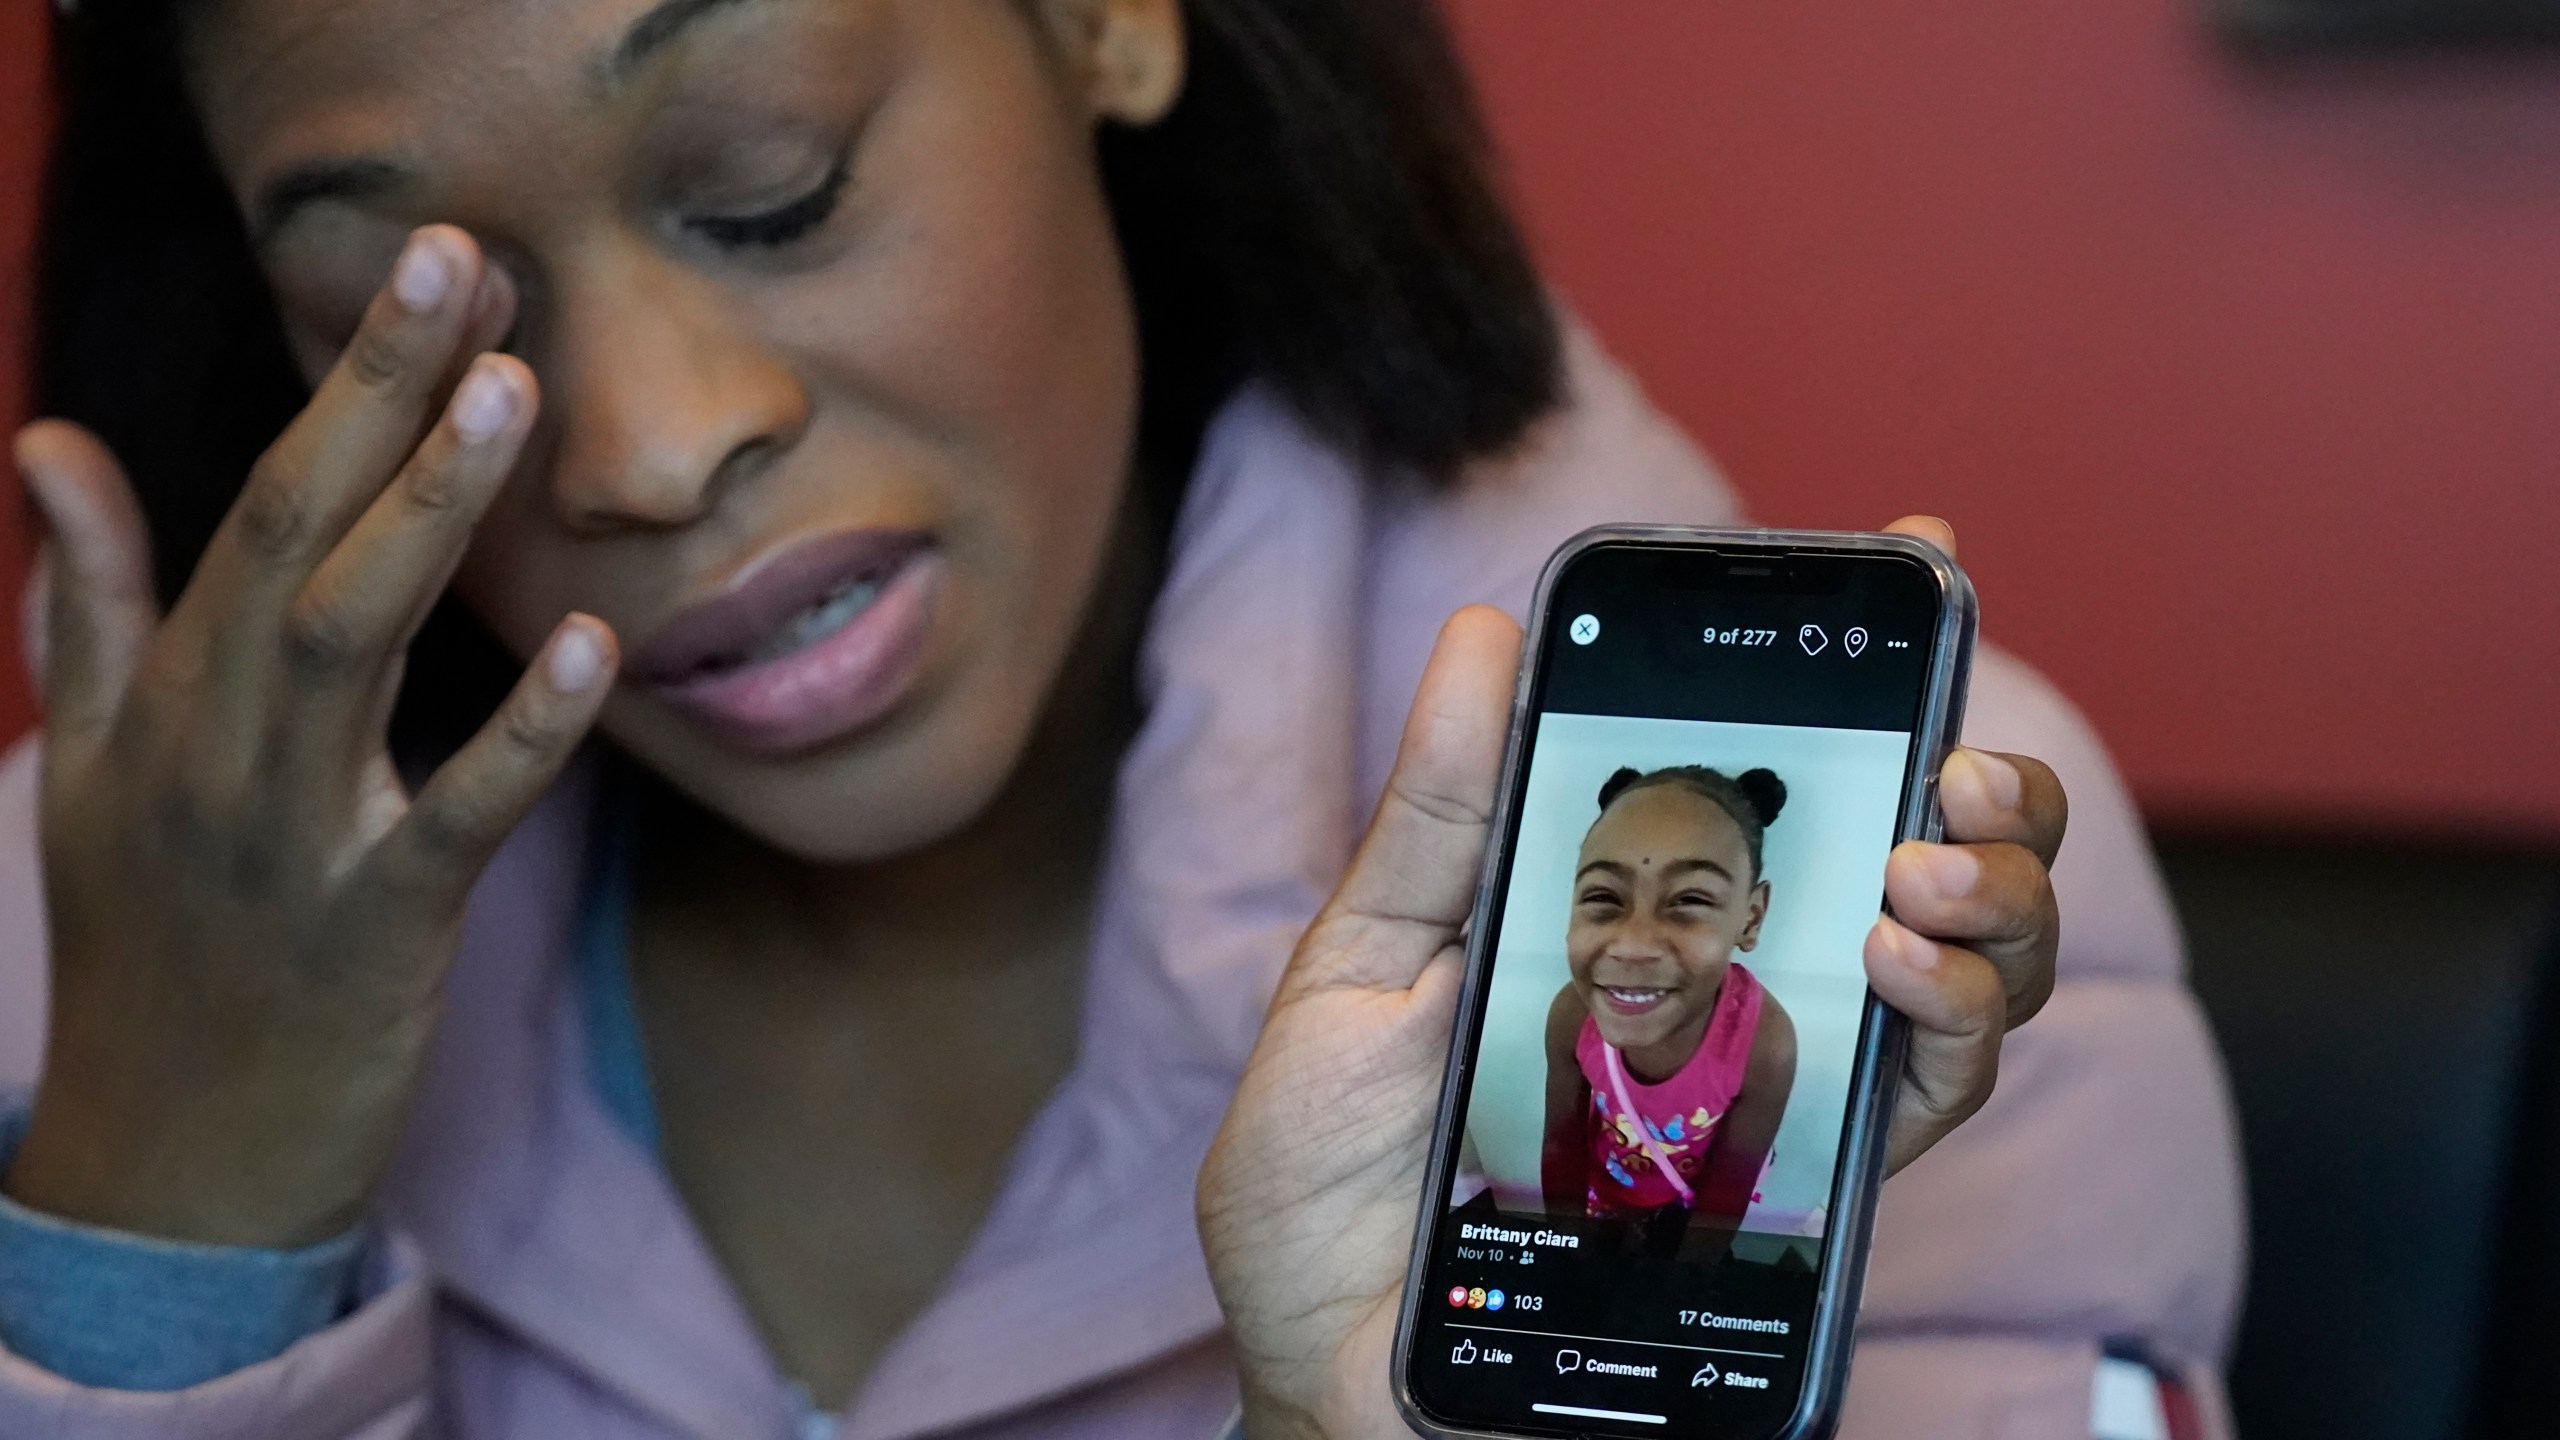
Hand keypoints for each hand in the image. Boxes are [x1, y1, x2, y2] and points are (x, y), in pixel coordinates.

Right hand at [6, 226, 615, 1247]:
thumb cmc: (146, 951)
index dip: (349, 381)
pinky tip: (590, 649)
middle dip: (381, 395)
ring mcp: (289, 836)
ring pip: (353, 644)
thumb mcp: (87, 769)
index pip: (264, 502)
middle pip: (300, 536)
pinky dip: (519, 734)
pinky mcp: (376, 930)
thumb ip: (90, 606)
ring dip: (432, 514)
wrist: (166, 1166)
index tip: (433, 261)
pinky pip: (454, 817)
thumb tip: (51, 446)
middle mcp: (215, 744)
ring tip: (511, 391)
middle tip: (468, 260)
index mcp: (167, 695)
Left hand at [1196, 518, 2064, 1438]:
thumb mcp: (1358, 970)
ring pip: (1974, 966)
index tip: (1916, 549)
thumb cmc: (1334, 1184)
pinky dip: (1956, 1014)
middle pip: (1928, 858)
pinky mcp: (1809, 1189)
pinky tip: (1903, 958)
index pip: (1783, 777)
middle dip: (1984, 780)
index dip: (1864, 665)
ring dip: (1993, 888)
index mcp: (1642, 914)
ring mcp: (1789, 1085)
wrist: (1338, 1371)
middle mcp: (1744, 987)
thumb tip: (1480, 630)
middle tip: (1949, 748)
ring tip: (1926, 861)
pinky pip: (1938, 1095)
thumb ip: (1441, 814)